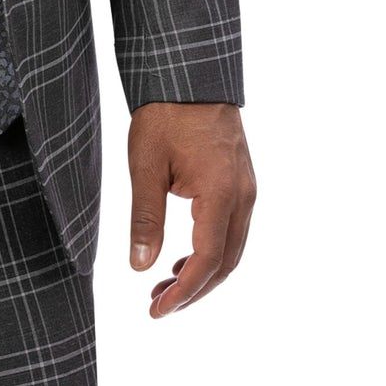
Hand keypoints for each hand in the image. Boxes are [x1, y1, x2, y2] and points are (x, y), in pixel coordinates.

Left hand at [126, 101, 254, 318]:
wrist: (190, 76)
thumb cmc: (165, 115)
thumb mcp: (146, 166)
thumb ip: (145, 218)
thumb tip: (140, 266)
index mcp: (221, 194)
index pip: (206, 260)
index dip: (183, 292)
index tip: (156, 310)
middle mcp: (242, 196)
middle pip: (225, 263)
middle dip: (193, 291)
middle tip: (157, 305)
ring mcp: (246, 190)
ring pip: (232, 249)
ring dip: (202, 274)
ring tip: (164, 287)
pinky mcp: (240, 183)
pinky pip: (231, 230)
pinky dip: (210, 252)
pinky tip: (182, 259)